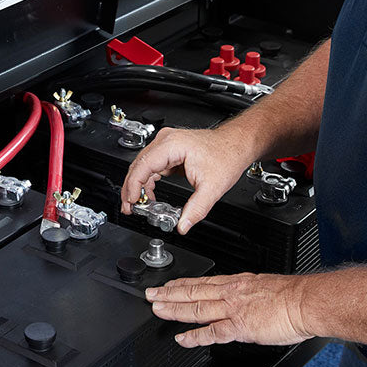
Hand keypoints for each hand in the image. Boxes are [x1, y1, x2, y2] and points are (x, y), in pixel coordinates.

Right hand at [120, 127, 247, 233]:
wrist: (237, 144)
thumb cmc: (227, 155)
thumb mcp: (212, 187)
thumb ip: (196, 209)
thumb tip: (183, 225)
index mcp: (172, 145)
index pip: (142, 166)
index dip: (134, 187)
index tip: (132, 202)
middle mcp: (165, 141)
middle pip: (138, 165)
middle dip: (132, 189)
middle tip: (129, 208)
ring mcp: (167, 144)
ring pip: (143, 166)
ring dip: (138, 186)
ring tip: (138, 204)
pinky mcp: (170, 150)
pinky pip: (152, 166)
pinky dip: (148, 181)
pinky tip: (150, 195)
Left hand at [146, 273, 310, 347]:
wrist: (307, 302)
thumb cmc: (293, 296)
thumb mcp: (266, 286)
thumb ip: (250, 294)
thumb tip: (246, 301)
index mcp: (238, 282)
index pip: (203, 282)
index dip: (183, 284)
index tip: (169, 285)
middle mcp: (231, 292)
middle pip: (193, 292)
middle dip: (168, 294)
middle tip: (150, 295)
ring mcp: (233, 309)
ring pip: (196, 307)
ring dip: (173, 309)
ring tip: (156, 309)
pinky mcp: (239, 326)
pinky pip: (211, 332)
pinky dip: (194, 336)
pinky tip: (182, 338)